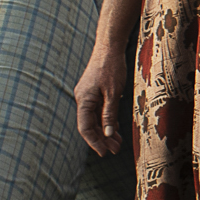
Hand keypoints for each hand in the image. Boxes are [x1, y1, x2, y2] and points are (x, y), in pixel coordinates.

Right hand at [74, 38, 131, 153]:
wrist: (109, 46)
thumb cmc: (111, 67)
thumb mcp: (113, 93)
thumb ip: (109, 114)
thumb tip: (106, 134)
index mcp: (84, 100)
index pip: (85, 127)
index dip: (94, 142)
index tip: (104, 153)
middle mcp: (83, 99)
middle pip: (90, 125)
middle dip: (101, 139)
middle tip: (114, 151)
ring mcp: (88, 96)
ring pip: (95, 119)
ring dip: (105, 132)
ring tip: (117, 144)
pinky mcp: (94, 93)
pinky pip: (98, 111)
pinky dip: (106, 121)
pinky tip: (114, 129)